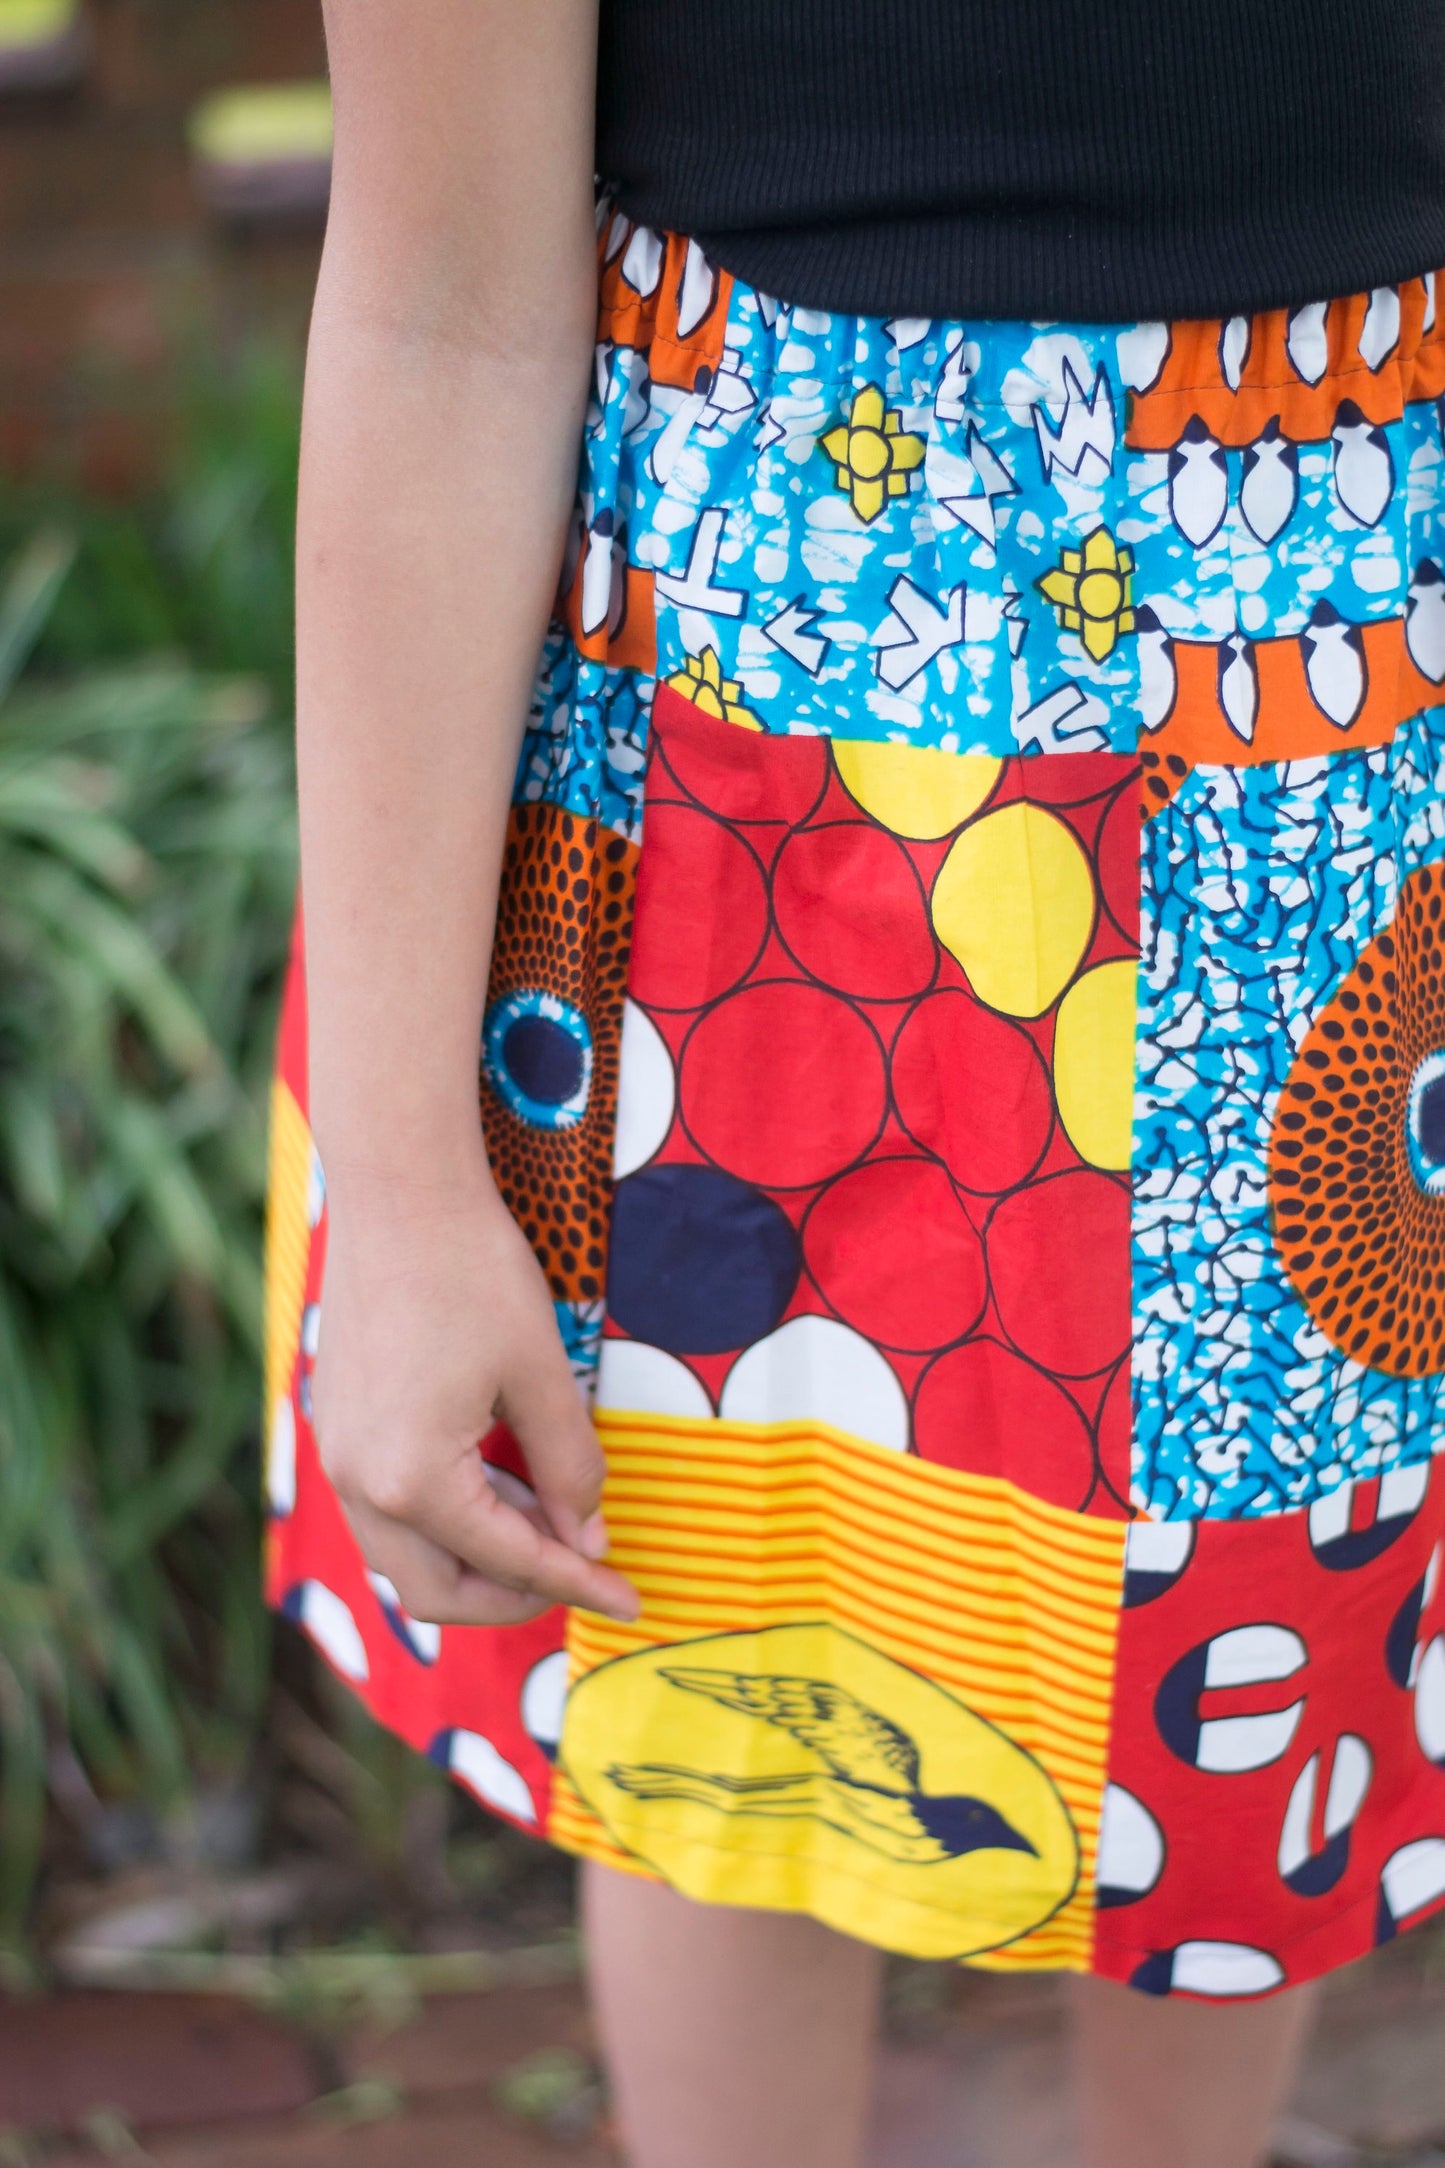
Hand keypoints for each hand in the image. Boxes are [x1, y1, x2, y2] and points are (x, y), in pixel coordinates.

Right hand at [310, 1162, 639, 1627]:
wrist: (399, 1191)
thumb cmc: (475, 1272)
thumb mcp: (542, 1374)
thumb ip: (569, 1468)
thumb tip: (588, 1539)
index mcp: (413, 1479)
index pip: (510, 1561)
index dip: (578, 1585)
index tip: (629, 1602)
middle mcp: (359, 1483)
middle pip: (438, 1591)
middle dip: (516, 1593)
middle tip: (583, 1567)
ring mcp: (337, 1457)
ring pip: (406, 1555)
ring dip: (479, 1554)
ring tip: (550, 1511)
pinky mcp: (338, 1427)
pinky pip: (387, 1508)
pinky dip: (446, 1516)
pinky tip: (500, 1475)